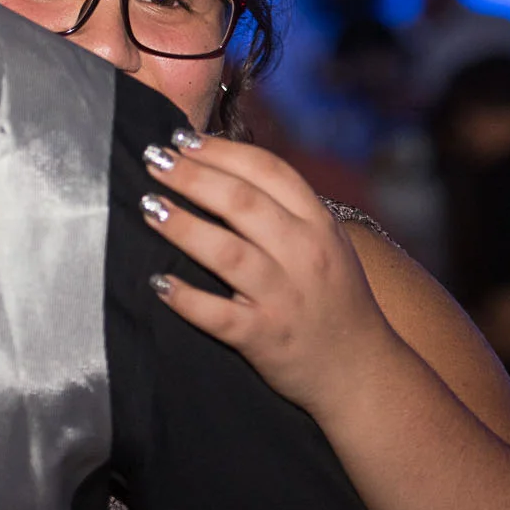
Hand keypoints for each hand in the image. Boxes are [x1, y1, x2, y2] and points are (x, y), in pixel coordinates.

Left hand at [139, 130, 402, 418]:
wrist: (360, 371)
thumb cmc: (334, 301)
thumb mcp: (327, 245)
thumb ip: (288, 212)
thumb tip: (225, 172)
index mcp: (319, 225)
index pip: (268, 171)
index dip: (222, 151)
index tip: (183, 138)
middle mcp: (305, 254)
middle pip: (242, 202)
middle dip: (192, 176)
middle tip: (153, 161)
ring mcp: (285, 296)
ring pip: (227, 252)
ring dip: (182, 226)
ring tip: (149, 206)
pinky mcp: (265, 336)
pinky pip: (217, 314)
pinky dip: (185, 297)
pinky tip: (158, 282)